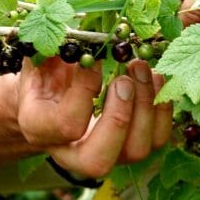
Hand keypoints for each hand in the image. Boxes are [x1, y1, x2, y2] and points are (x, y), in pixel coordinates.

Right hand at [17, 57, 171, 177]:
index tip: (93, 59)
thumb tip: (80, 41)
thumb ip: (51, 53)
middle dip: (118, 116)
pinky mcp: (130, 148)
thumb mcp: (37, 62)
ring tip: (140, 68)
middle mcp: (70, 153)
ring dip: (144, 107)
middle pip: (99, 159)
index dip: (84, 92)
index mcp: (40, 129)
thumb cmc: (41, 76)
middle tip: (124, 80)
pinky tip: (156, 79)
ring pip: (135, 150)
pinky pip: (156, 140)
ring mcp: (105, 155)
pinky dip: (162, 110)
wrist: (48, 99)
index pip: (66, 124)